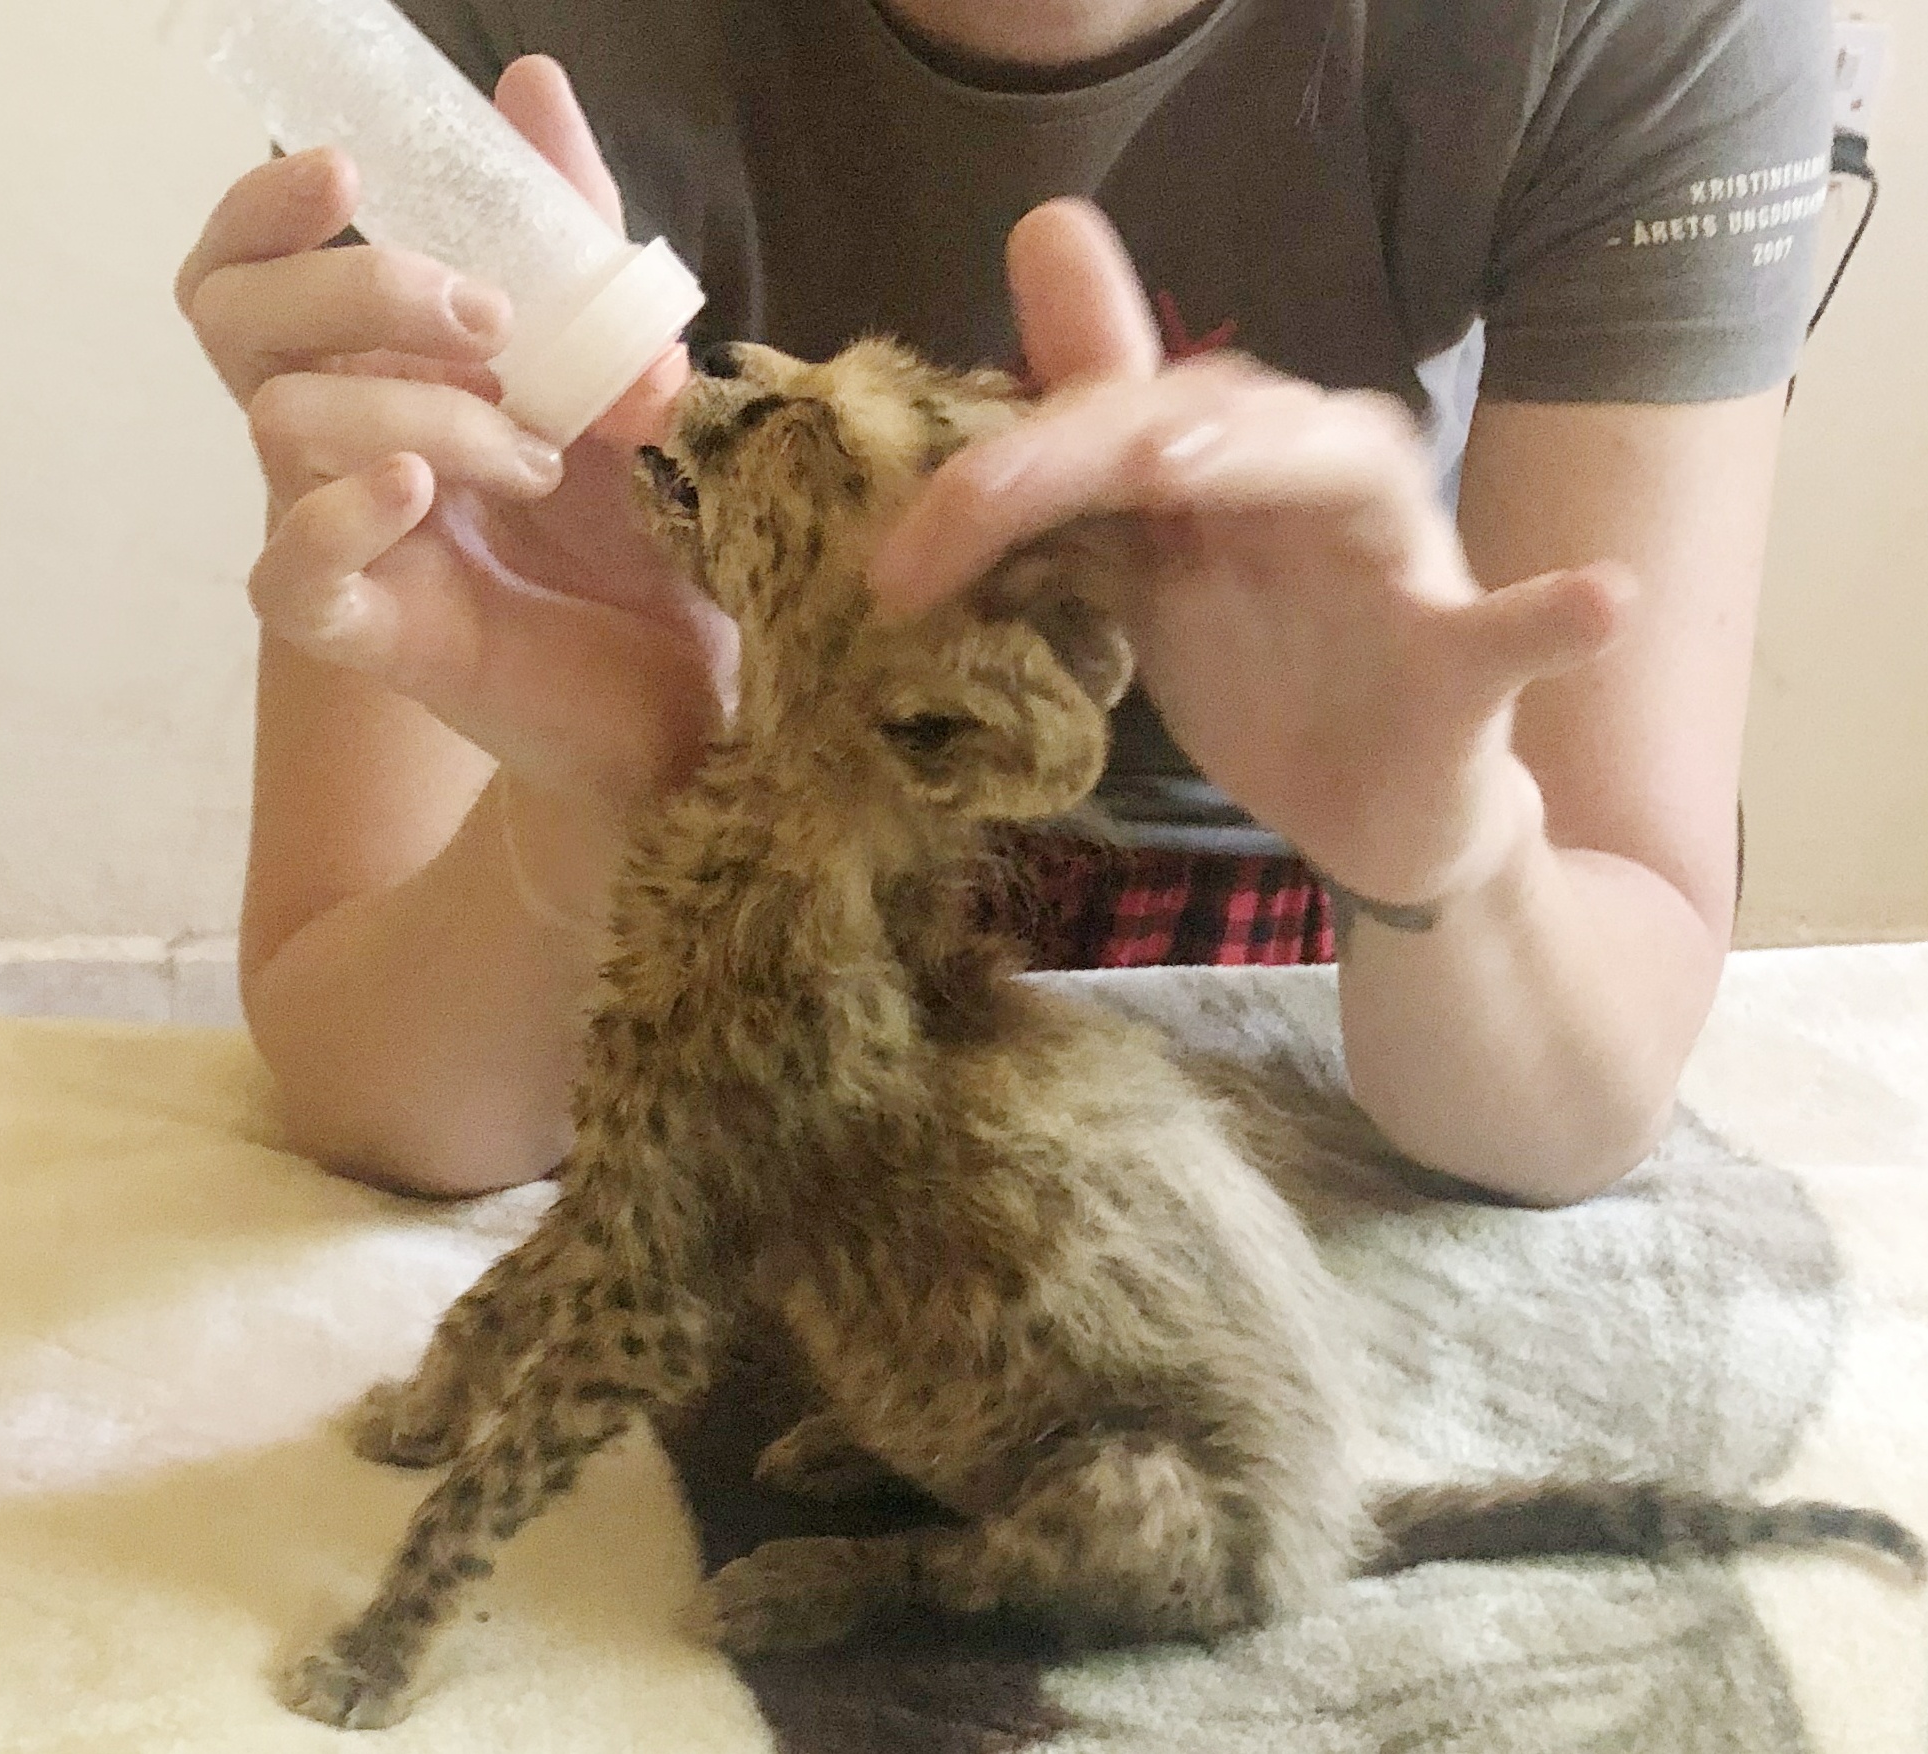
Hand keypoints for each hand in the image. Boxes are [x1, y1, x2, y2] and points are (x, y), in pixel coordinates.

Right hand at [175, 56, 725, 825]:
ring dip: (426, 413)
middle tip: (488, 320)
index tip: (347, 173)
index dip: (264, 210)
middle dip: (354, 291)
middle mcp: (346, 447)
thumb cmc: (653, 538)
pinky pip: (286, 571)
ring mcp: (351, 540)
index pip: (253, 271)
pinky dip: (339, 515)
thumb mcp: (631, 376)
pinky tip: (419, 491)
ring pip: (284, 423)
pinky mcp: (370, 633)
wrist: (698, 693)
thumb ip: (582, 254)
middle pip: (238, 324)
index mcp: (389, 376)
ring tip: (542, 462)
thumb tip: (533, 88)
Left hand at [871, 200, 1631, 907]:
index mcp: (1234, 468)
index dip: (1001, 469)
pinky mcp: (1465, 665)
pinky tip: (1598, 604)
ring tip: (1178, 467)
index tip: (897, 557)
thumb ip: (1076, 463)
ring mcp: (1403, 568)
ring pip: (1344, 476)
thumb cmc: (1266, 675)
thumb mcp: (1150, 571)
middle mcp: (1319, 483)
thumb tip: (1002, 318)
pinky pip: (1516, 637)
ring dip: (1265, 462)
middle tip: (970, 508)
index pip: (1111, 423)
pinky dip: (1559, 618)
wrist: (1373, 809)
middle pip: (1200, 425)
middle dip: (1069, 459)